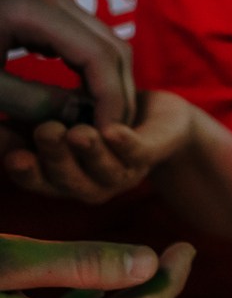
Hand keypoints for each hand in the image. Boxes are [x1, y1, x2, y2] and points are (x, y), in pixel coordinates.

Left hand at [0, 0, 133, 126]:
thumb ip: (34, 104)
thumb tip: (84, 120)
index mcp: (31, 9)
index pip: (98, 57)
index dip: (110, 100)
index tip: (107, 137)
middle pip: (112, 46)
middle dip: (118, 94)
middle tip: (112, 135)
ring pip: (105, 42)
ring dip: (109, 84)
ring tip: (101, 123)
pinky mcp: (44, 3)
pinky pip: (86, 38)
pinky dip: (93, 71)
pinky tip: (85, 101)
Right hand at [1, 88, 192, 204]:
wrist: (151, 114)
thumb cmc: (91, 116)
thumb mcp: (50, 117)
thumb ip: (21, 127)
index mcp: (58, 176)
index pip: (36, 181)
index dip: (25, 171)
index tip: (14, 156)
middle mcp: (88, 183)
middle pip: (68, 180)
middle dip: (56, 157)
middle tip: (47, 131)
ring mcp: (121, 175)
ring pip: (103, 171)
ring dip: (90, 152)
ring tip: (79, 132)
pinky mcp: (150, 157)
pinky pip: (138, 155)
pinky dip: (126, 144)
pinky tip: (113, 131)